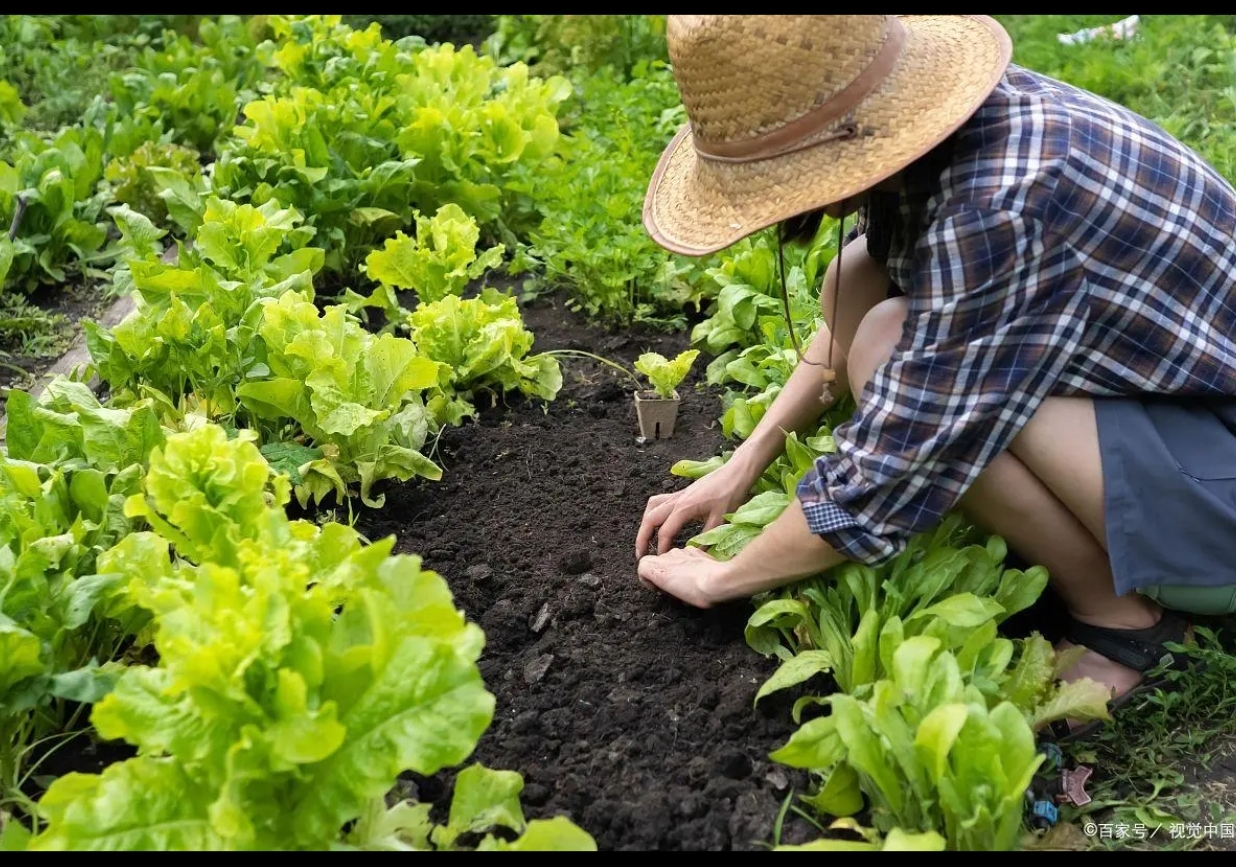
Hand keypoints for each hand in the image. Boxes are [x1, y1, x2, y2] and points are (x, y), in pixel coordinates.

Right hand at [635, 459, 757, 558]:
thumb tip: (695, 555)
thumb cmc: (730, 494)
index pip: (665, 532)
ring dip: (645, 524)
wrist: (735, 472)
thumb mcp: (720, 519)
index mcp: (684, 508)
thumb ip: (706, 538)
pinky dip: (653, 513)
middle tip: (641, 554)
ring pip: (651, 508)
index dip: (661, 548)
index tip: (661, 561)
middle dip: (642, 538)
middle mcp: (676, 500)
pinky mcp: (681, 493)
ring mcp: (677, 495)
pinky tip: (658, 522)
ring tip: (646, 539)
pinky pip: (659, 502)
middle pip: (650, 519)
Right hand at [637, 546, 728, 608]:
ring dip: (676, 569)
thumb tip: (669, 589)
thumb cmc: (696, 592)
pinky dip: (688, 565)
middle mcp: (667, 555)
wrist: (720, 580)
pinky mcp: (695, 549)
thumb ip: (666, 588)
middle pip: (658, 563)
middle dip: (663, 574)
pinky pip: (686, 556)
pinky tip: (698, 575)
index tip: (659, 590)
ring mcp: (682, 550)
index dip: (647, 580)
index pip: (642, 568)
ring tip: (688, 583)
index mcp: (657, 567)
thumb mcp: (675, 596)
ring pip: (673, 559)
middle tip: (674, 589)